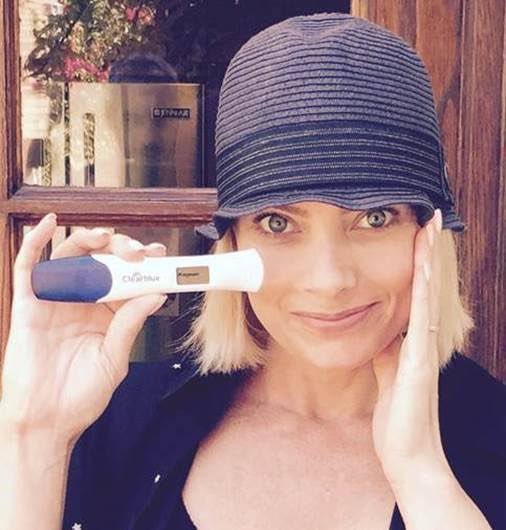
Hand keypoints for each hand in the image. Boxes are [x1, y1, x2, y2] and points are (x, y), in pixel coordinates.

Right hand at [0, 214, 167, 443]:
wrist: (47, 423)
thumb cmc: (82, 396)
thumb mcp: (114, 359)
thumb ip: (130, 324)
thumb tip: (157, 293)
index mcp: (106, 314)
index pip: (126, 278)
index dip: (143, 263)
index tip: (161, 255)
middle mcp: (82, 302)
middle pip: (101, 261)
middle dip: (121, 249)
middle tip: (139, 253)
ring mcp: (54, 301)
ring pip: (69, 257)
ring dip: (87, 239)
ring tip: (106, 237)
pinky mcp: (28, 305)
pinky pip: (28, 268)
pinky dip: (36, 243)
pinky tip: (49, 224)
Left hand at [371, 208, 449, 485]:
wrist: (410, 457)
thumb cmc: (400, 419)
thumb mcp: (387, 375)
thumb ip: (388, 352)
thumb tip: (382, 333)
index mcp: (415, 343)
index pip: (417, 294)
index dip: (419, 264)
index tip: (419, 234)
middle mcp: (424, 342)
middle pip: (427, 289)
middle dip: (429, 254)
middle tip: (433, 218)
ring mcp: (423, 353)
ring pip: (427, 300)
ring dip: (428, 266)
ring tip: (430, 232)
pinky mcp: (417, 368)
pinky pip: (420, 326)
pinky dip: (421, 300)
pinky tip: (420, 277)